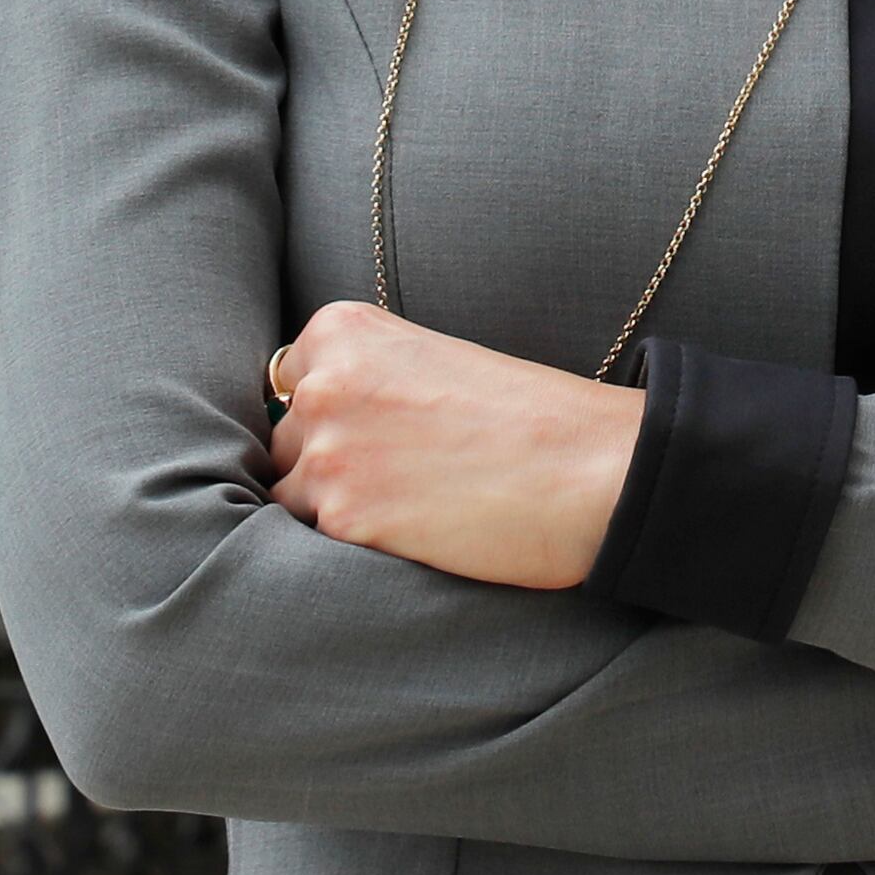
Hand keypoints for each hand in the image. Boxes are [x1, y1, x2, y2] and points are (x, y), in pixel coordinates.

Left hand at [263, 300, 644, 588]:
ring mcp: (329, 451)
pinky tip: (412, 533)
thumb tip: (315, 426)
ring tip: (409, 509)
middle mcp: (323, 383)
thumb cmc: (530, 415)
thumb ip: (367, 379)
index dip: (328, 416)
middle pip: (283, 440)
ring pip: (292, 495)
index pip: (289, 382)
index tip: (372, 433)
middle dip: (325, 463)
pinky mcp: (345, 517)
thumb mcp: (433, 363)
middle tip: (399, 478)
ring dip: (336, 508)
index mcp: (345, 330)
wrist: (590, 467)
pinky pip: (318, 540)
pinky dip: (355, 544)